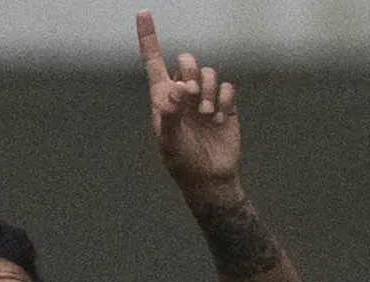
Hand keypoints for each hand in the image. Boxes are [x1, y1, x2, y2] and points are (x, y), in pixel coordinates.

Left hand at [141, 11, 242, 198]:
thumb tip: (173, 92)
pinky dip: (225, 100)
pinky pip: (227, 85)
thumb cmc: (183, 162)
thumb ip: (170, 118)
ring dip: (209, 91)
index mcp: (161, 99)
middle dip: (191, 72)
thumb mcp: (170, 144)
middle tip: (191, 96)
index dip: (148, 38)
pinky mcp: (224, 103)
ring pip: (209, 72)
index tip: (143, 13)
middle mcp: (182, 94)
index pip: (153, 63)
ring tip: (206, 115)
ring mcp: (203, 98)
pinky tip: (219, 119)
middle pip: (187, 61)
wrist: (210, 176)